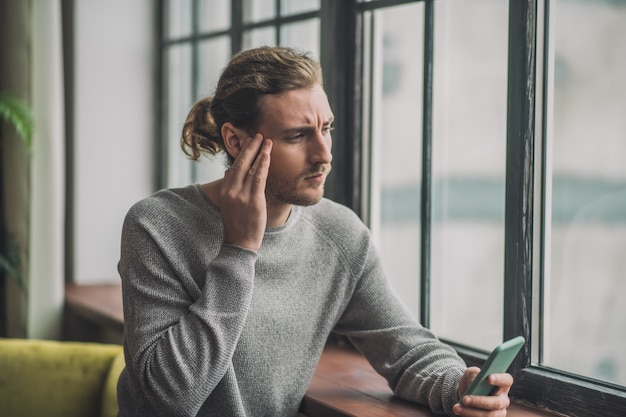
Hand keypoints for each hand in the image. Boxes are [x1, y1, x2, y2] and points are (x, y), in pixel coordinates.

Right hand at [219, 133, 271, 251]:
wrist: (240, 243)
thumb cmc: (237, 224)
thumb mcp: (228, 204)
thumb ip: (230, 187)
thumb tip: (229, 172)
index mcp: (224, 191)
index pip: (234, 166)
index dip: (242, 152)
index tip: (248, 141)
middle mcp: (231, 190)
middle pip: (240, 163)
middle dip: (250, 147)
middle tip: (257, 134)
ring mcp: (241, 195)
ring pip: (251, 167)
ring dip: (259, 151)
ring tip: (266, 140)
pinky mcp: (253, 200)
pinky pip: (259, 177)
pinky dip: (263, 163)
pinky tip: (268, 154)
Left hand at [452, 367, 512, 415]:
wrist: (466, 394)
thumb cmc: (472, 381)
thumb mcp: (470, 373)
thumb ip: (473, 374)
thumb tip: (473, 383)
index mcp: (502, 384)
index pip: (507, 380)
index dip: (499, 379)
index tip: (489, 378)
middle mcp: (503, 399)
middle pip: (497, 402)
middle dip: (480, 401)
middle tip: (465, 399)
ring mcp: (499, 412)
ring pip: (489, 415)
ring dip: (471, 412)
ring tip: (456, 408)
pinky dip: (469, 416)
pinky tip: (460, 412)